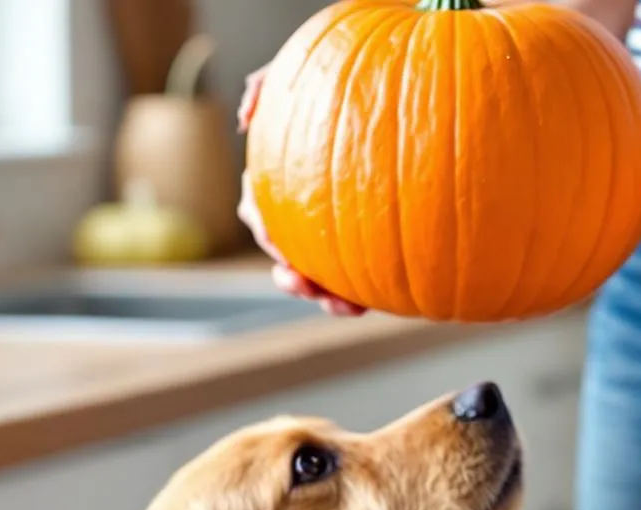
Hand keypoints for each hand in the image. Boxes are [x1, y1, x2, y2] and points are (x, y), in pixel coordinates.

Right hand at [237, 66, 364, 316]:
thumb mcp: (299, 71)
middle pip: (286, 255)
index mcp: (276, 181)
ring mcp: (330, 230)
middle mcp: (299, 211)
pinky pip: (357, 273)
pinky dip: (363, 292)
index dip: (268, 237)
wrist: (395, 91)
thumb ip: (268, 85)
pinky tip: (378, 300)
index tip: (283, 253)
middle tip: (306, 286)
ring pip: (320, 274)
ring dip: (326, 297)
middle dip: (293, 279)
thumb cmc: (337, 79)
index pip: (260, 215)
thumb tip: (245, 116)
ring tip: (346, 308)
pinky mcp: (362, 241)